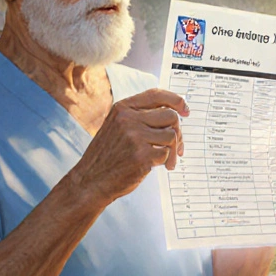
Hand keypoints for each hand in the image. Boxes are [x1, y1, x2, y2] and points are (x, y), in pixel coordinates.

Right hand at [75, 88, 187, 204]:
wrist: (90, 181)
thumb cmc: (108, 156)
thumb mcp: (117, 127)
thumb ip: (139, 117)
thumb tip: (174, 113)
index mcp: (122, 108)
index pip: (157, 94)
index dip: (176, 100)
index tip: (185, 111)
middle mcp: (128, 119)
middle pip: (170, 116)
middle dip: (178, 132)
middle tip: (176, 146)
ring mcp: (134, 136)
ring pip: (172, 135)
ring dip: (174, 150)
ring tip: (168, 160)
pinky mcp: (141, 155)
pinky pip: (166, 153)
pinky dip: (166, 161)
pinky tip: (157, 166)